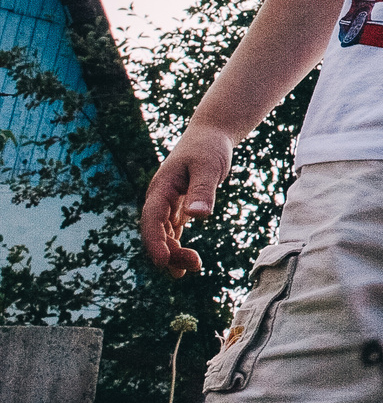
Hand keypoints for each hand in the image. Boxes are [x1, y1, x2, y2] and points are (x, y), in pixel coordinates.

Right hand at [141, 127, 233, 277]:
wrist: (211, 134)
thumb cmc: (209, 147)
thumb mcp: (209, 166)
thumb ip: (202, 190)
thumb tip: (197, 216)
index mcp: (161, 189)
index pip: (152, 219)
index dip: (154, 242)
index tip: (162, 262)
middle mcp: (159, 199)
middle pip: (156, 232)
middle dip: (169, 252)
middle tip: (193, 267)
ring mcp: (167, 204)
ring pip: (163, 235)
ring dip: (174, 253)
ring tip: (193, 268)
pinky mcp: (178, 207)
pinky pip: (172, 232)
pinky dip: (177, 246)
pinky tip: (186, 262)